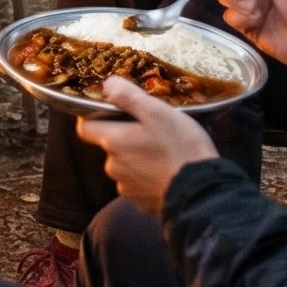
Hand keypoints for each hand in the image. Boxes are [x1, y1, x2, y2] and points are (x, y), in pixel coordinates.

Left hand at [76, 80, 216, 210]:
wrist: (202, 192)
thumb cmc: (180, 148)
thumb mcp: (157, 112)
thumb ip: (128, 96)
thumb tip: (107, 84)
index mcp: (113, 142)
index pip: (85, 128)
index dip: (93, 117)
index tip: (110, 111)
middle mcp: (113, 167)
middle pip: (109, 146)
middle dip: (124, 137)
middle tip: (150, 130)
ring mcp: (127, 187)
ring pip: (124, 166)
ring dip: (136, 159)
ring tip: (162, 153)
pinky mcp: (141, 203)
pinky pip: (138, 185)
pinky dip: (147, 178)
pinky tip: (166, 172)